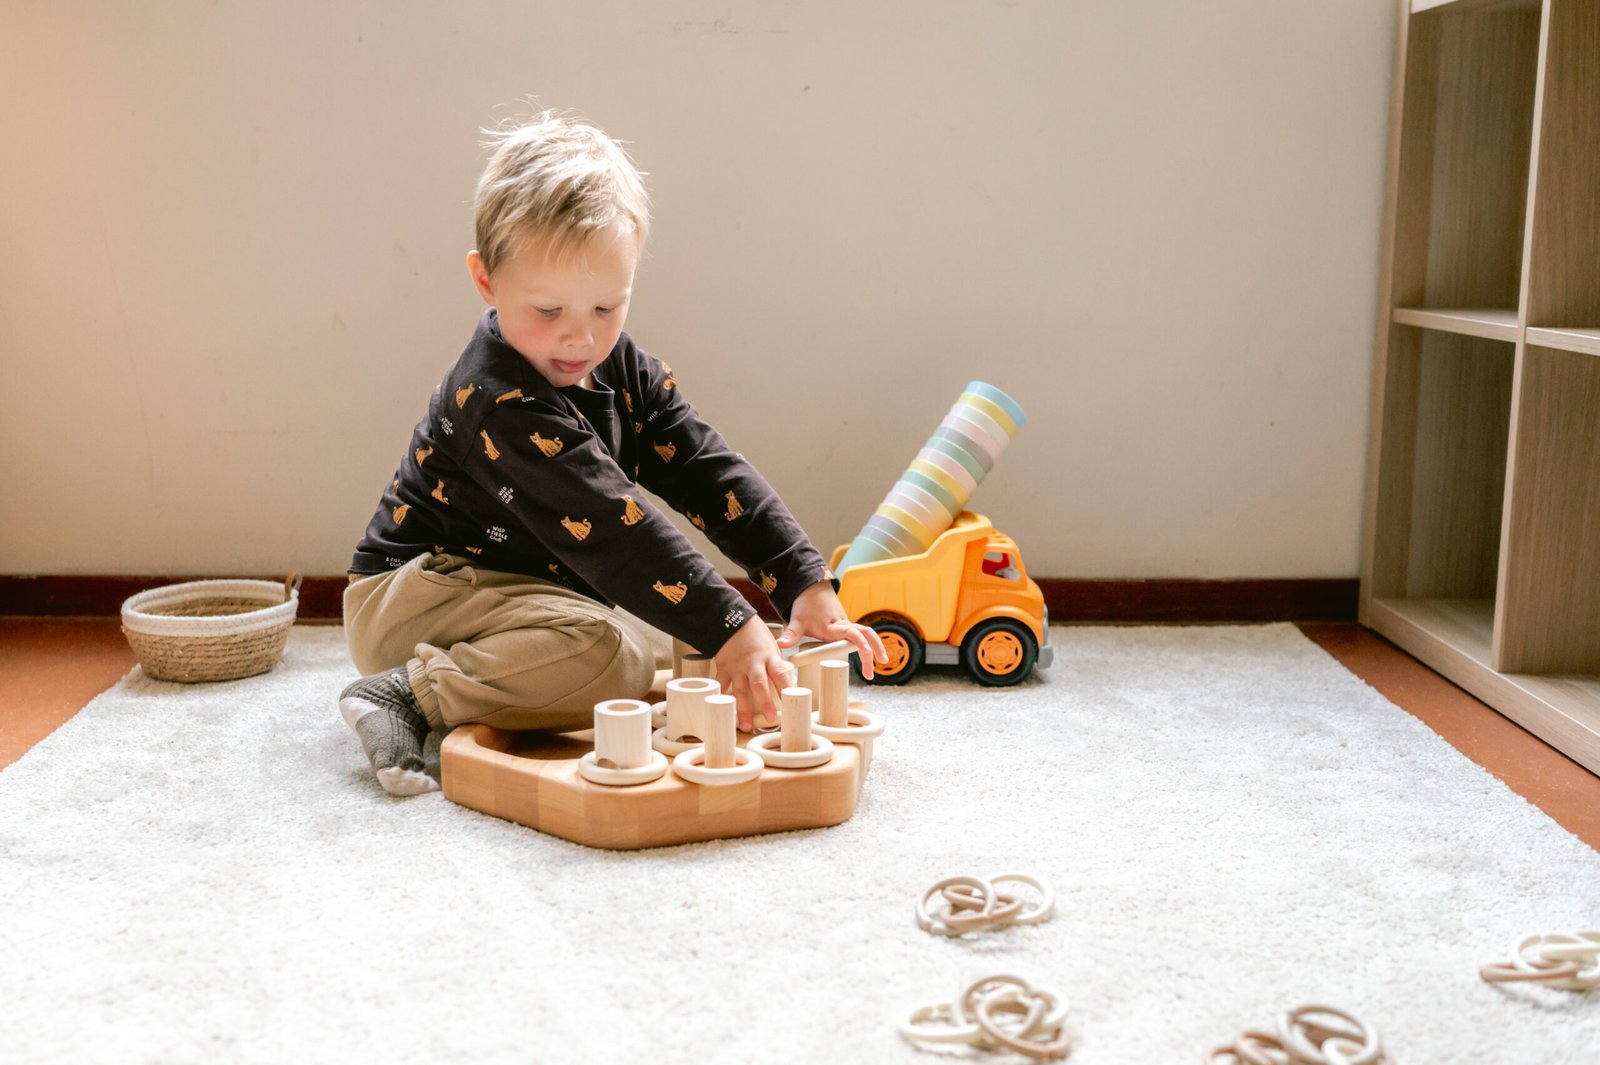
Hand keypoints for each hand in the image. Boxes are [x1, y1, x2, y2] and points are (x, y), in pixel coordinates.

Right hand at [712, 616, 790, 731]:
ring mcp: (737, 666)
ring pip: (741, 689)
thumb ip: (774, 664)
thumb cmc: (754, 632)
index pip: (780, 674)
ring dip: (743, 709)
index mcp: (769, 656)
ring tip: (745, 725)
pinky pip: (721, 683)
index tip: (791, 702)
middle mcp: (754, 663)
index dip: (786, 688)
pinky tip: (721, 707)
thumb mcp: (771, 645)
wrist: (731, 619)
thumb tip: (781, 684)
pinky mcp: (724, 667)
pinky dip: (721, 695)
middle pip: (760, 685)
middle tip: (771, 719)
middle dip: (765, 703)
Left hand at [773, 580, 887, 680]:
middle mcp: (844, 625)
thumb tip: (780, 645)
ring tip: (876, 669)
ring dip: (876, 648)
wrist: (812, 588)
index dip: (860, 642)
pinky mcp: (848, 626)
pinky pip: (863, 635)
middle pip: (866, 634)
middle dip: (874, 650)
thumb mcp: (796, 621)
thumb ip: (790, 635)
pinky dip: (871, 645)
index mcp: (832, 626)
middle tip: (872, 673)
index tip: (866, 652)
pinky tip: (872, 659)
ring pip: (868, 634)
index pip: (851, 633)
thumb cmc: (806, 605)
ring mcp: (847, 625)